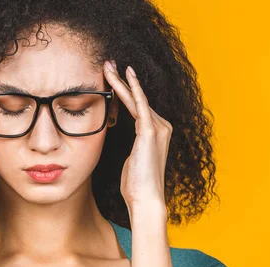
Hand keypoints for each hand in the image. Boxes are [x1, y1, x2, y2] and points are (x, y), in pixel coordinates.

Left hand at [103, 60, 171, 212]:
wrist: (145, 199)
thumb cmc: (136, 185)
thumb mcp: (132, 160)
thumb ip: (132, 147)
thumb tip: (123, 142)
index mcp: (157, 133)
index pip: (137, 106)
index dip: (125, 91)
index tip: (111, 77)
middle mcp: (162, 126)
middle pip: (137, 98)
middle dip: (122, 81)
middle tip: (107, 63)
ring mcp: (158, 128)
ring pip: (136, 99)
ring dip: (121, 82)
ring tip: (108, 66)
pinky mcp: (151, 132)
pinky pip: (140, 105)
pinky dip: (133, 89)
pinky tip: (126, 76)